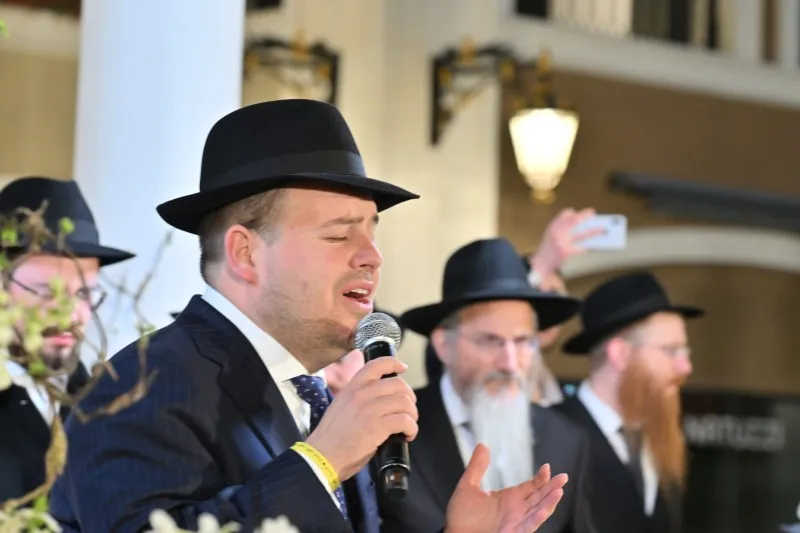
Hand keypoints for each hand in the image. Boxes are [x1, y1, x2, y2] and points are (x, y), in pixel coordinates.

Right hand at [306, 355, 417, 481]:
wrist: (323, 456)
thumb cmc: (331, 438)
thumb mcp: (341, 407)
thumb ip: (358, 398)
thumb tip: (379, 400)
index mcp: (352, 387)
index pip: (377, 364)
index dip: (394, 363)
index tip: (403, 368)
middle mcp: (362, 394)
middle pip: (398, 384)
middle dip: (409, 397)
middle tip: (409, 410)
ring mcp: (370, 409)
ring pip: (404, 401)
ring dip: (412, 414)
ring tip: (409, 425)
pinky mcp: (378, 426)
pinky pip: (405, 421)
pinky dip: (412, 428)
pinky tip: (408, 435)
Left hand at [445, 444, 566, 532]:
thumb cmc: (461, 516)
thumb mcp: (468, 486)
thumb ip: (477, 467)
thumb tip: (482, 445)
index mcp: (509, 498)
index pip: (531, 487)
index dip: (541, 478)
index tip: (547, 467)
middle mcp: (516, 510)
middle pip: (539, 497)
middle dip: (552, 487)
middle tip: (564, 477)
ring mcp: (516, 522)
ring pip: (538, 511)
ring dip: (549, 502)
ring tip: (559, 491)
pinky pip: (528, 526)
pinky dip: (537, 518)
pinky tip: (544, 509)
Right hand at [531, 207, 599, 276]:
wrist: (539, 264)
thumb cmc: (547, 250)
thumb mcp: (550, 234)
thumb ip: (562, 227)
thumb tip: (581, 225)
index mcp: (553, 226)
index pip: (565, 213)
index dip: (574, 212)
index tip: (581, 213)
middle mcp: (557, 232)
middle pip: (575, 220)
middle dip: (585, 215)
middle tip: (593, 213)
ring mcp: (561, 242)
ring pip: (582, 234)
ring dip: (594, 231)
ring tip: (602, 230)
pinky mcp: (566, 252)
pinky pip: (580, 248)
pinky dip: (586, 247)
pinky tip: (589, 247)